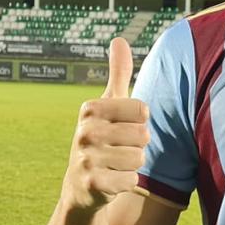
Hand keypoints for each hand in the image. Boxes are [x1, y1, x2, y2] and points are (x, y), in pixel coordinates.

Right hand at [62, 37, 149, 211]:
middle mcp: (85, 130)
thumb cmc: (103, 138)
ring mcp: (86, 157)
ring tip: (116, 164)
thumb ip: (118, 73)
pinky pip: (131, 180)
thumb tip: (119, 39)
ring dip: (133, 165)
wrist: (81, 185)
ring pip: (139, 158)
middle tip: (120, 149)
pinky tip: (112, 180)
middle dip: (138, 146)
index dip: (140, 122)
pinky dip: (127, 182)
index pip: (143, 110)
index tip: (123, 127)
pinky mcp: (91, 183)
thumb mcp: (108, 105)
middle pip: (143, 136)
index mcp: (91, 108)